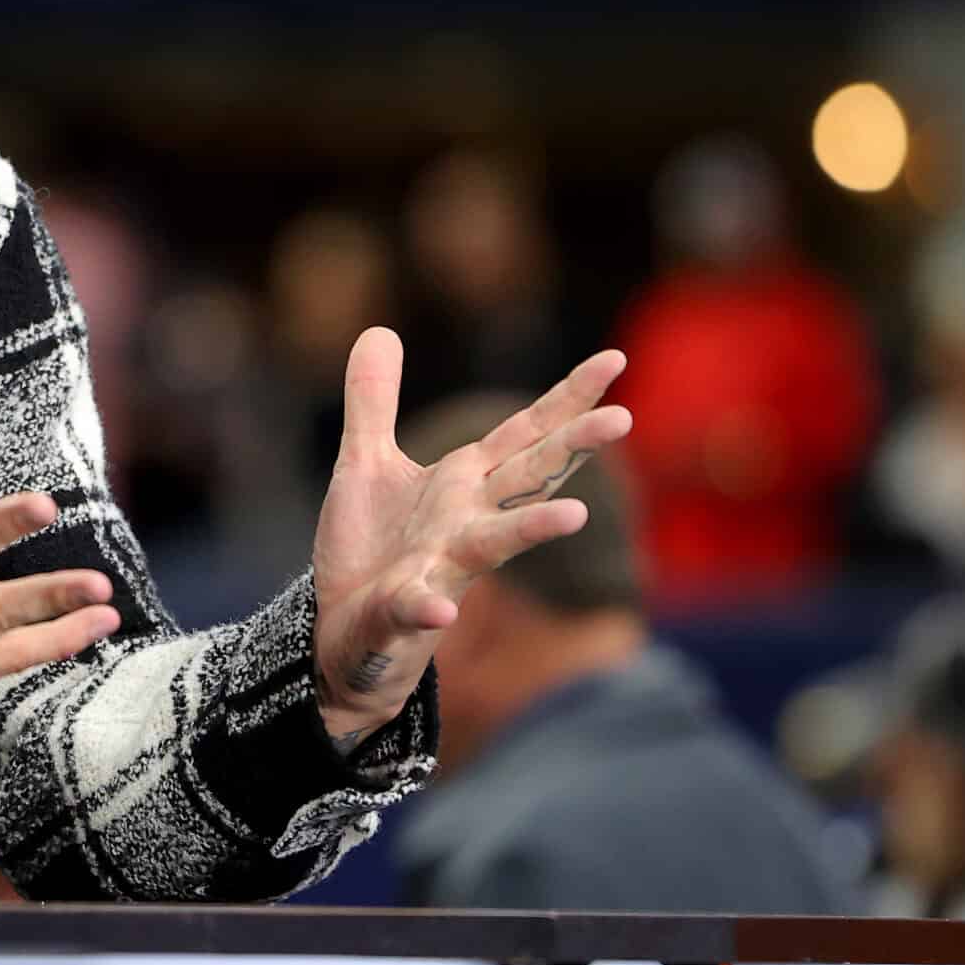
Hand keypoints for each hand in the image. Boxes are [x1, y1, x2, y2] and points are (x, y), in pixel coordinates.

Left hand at [309, 329, 630, 748]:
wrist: (341, 635)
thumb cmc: (370, 552)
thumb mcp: (364, 465)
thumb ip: (374, 401)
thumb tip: (379, 329)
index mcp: (461, 485)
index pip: (525, 435)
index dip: (567, 397)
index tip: (616, 358)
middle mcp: (464, 524)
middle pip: (526, 478)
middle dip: (570, 449)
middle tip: (622, 418)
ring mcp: (439, 569)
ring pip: (492, 545)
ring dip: (531, 530)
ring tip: (573, 516)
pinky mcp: (400, 612)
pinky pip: (416, 608)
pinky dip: (426, 606)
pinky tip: (439, 608)